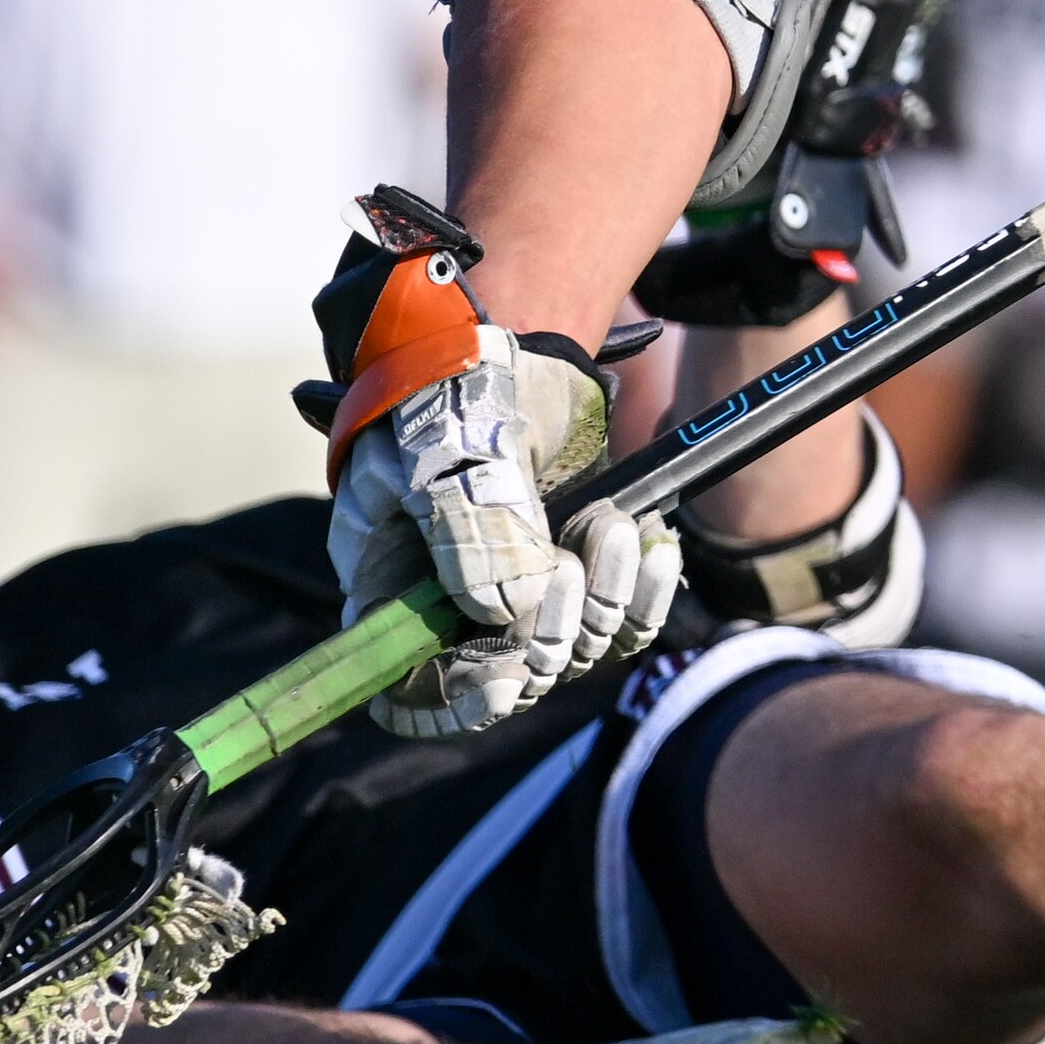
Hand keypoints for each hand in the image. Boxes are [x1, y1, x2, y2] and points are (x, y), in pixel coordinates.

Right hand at [311, 199, 682, 737]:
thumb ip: (467, 530)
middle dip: (552, 635)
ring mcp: (523, 591)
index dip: (452, 704)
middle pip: (506, 677)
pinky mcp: (582, 570)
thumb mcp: (439, 447)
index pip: (407, 691)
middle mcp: (454, 604)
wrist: (518, 339)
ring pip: (574, 651)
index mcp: (391, 586)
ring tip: (611, 522)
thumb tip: (513, 614)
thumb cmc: (450, 386)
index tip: (506, 678)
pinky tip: (653, 541)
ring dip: (605, 600)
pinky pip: (624, 621)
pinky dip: (647, 592)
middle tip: (572, 565)